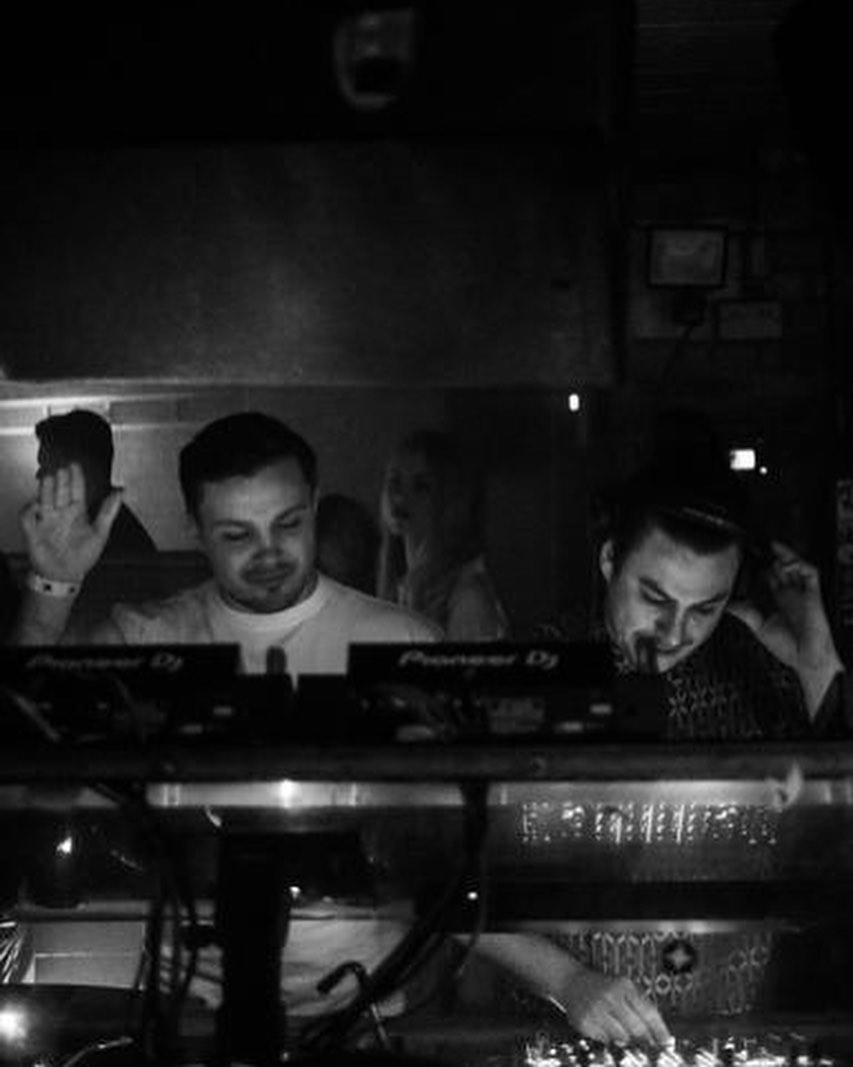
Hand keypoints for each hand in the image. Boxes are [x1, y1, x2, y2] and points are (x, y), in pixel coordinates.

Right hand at [19, 464, 122, 582]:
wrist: (65, 576)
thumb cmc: (83, 556)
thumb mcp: (100, 533)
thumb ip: (108, 511)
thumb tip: (121, 491)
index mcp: (77, 513)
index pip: (76, 491)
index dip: (75, 478)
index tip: (74, 466)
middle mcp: (60, 513)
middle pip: (59, 492)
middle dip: (60, 481)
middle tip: (62, 469)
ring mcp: (46, 521)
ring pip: (43, 500)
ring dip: (45, 489)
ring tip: (48, 478)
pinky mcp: (33, 531)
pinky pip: (27, 517)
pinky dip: (30, 510)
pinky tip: (37, 505)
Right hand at [555, 965, 670, 1045]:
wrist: (572, 982)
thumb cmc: (605, 987)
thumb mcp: (624, 988)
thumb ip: (642, 1006)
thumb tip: (661, 1035)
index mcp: (624, 986)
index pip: (649, 1012)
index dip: (660, 1030)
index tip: (667, 1043)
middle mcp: (610, 997)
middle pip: (637, 1029)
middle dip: (644, 1039)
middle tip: (646, 1044)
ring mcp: (596, 1010)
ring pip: (621, 1038)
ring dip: (625, 1038)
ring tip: (619, 1028)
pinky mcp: (584, 1022)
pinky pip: (605, 1040)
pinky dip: (608, 1038)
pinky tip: (603, 1025)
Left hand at [727, 541, 842, 714]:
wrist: (808, 660)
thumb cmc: (789, 648)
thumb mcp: (759, 627)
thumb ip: (745, 612)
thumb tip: (727, 604)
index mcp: (777, 600)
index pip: (768, 576)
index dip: (758, 566)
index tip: (745, 557)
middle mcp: (790, 594)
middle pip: (781, 567)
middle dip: (770, 556)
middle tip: (757, 547)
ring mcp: (802, 593)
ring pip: (795, 565)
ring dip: (785, 555)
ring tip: (773, 548)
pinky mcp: (813, 594)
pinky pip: (811, 573)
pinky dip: (800, 564)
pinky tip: (787, 564)